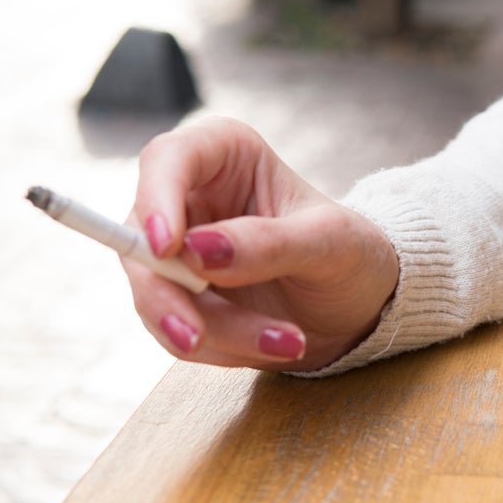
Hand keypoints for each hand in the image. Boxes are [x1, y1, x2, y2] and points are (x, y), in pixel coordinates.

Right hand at [123, 116, 398, 371]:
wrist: (362, 305)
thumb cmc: (353, 254)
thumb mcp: (330, 243)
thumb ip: (269, 242)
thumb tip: (197, 250)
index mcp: (226, 154)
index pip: (167, 160)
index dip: (156, 200)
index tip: (168, 247)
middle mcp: (191, 197)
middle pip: (140, 241)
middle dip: (169, 296)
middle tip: (198, 336)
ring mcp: (179, 252)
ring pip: (156, 296)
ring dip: (214, 332)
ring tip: (288, 343)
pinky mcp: (181, 299)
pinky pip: (175, 330)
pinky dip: (222, 347)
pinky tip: (275, 346)